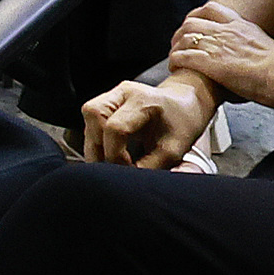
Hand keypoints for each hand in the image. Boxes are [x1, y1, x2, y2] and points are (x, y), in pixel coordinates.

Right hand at [82, 73, 217, 169]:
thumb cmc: (183, 122)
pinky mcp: (107, 100)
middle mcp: (123, 92)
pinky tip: (108, 151)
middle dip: (98, 147)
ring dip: (94, 143)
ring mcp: (113, 93)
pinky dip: (97, 138)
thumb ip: (151, 167)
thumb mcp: (174, 149)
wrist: (185, 103)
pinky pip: (91, 119)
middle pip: (93, 114)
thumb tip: (130, 182)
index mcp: (143, 100)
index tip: (128, 170)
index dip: (116, 155)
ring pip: (88, 115)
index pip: (115, 127)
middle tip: (113, 167)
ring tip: (110, 161)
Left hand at [163, 3, 273, 104]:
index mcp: (242, 27)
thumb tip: (252, 65)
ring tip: (175, 58)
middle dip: (180, 33)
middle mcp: (227, 32)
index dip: (195, 16)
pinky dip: (175, 61)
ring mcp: (217, 46)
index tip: (192, 25)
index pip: (211, 9)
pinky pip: (183, 57)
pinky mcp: (211, 63)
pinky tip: (175, 67)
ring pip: (184, 37)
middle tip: (178, 45)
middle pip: (191, 22)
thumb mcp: (268, 51)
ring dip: (176, 48)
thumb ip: (254, 52)